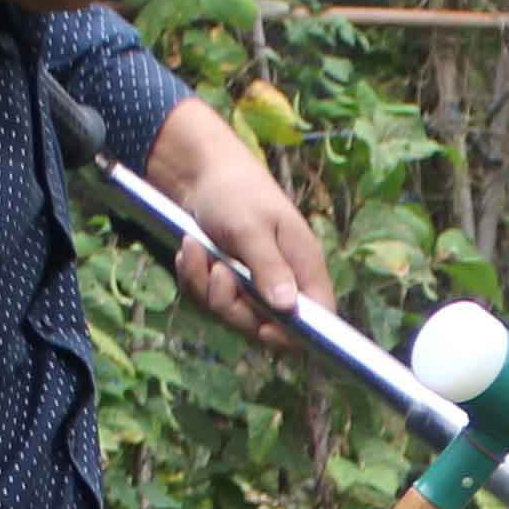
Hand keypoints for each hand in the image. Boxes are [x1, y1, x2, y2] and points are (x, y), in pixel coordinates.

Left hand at [155, 102, 334, 344]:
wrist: (200, 175)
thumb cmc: (236, 193)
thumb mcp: (251, 228)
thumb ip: (269, 267)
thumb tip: (288, 307)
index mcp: (303, 267)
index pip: (317, 319)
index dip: (294, 334)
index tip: (263, 329)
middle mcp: (281, 282)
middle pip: (263, 326)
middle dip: (231, 305)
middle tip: (218, 270)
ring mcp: (251, 286)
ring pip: (228, 315)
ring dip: (204, 285)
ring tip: (197, 248)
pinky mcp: (225, 284)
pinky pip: (206, 301)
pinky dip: (193, 278)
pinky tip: (191, 250)